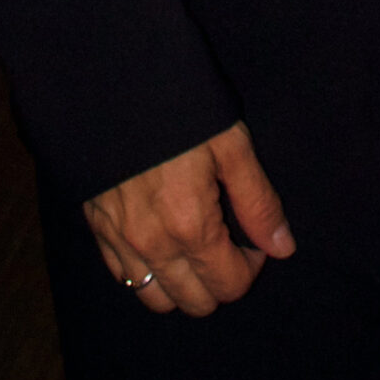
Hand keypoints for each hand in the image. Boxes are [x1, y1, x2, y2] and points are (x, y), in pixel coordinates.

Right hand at [83, 120, 293, 316]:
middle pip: (195, 302)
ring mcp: (119, 239)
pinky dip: (147, 272)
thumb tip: (282, 247)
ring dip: (182, 284)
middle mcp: (152, 243)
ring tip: (195, 246)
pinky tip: (161, 239)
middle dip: (220, 280)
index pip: (229, 285)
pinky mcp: (96, 227)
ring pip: (156, 299)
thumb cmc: (180, 105)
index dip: (251, 268)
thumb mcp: (231, 144)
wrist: (116, 77)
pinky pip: (124, 276)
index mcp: (191, 224)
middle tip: (227, 242)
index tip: (252, 240)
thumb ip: (258, 202)